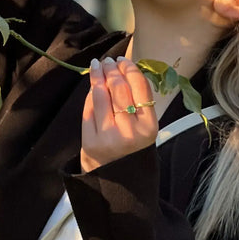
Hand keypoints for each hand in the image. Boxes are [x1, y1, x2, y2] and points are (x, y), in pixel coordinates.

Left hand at [80, 57, 157, 172]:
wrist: (117, 179)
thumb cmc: (133, 147)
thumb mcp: (144, 127)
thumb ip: (139, 102)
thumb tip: (126, 68)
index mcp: (149, 126)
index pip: (140, 87)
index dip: (130, 69)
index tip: (123, 59)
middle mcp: (130, 131)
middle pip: (119, 88)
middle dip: (112, 69)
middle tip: (107, 60)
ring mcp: (109, 136)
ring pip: (102, 96)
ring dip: (98, 76)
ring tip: (97, 66)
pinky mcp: (91, 141)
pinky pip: (89, 109)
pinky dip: (90, 94)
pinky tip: (92, 86)